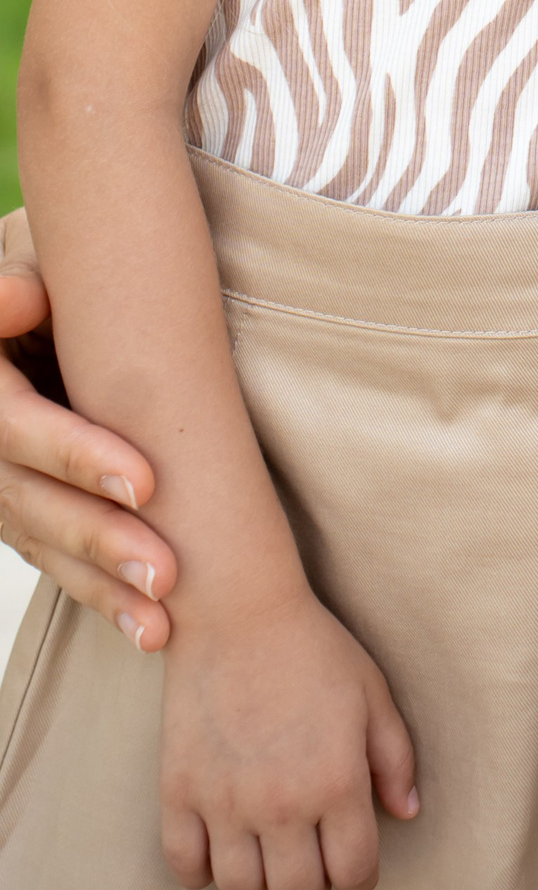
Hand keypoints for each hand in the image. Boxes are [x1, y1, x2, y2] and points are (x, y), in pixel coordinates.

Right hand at [0, 208, 175, 649]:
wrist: (40, 297)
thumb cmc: (51, 266)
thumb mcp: (33, 257)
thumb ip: (19, 281)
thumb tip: (21, 300)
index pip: (18, 430)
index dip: (78, 458)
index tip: (148, 481)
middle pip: (32, 503)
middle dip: (101, 538)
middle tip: (168, 570)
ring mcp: (3, 487)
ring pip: (46, 545)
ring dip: (104, 585)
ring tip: (164, 620)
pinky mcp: (28, 514)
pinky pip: (60, 564)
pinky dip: (103, 598)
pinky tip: (151, 632)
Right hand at [161, 587, 417, 889]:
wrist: (238, 612)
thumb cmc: (314, 649)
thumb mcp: (372, 694)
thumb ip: (395, 759)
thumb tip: (405, 813)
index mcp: (336, 780)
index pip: (354, 872)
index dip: (360, 874)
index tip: (353, 858)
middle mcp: (282, 802)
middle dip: (314, 882)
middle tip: (312, 851)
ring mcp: (225, 801)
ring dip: (261, 878)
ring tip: (268, 846)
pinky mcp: (179, 791)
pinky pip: (186, 867)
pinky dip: (203, 868)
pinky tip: (222, 841)